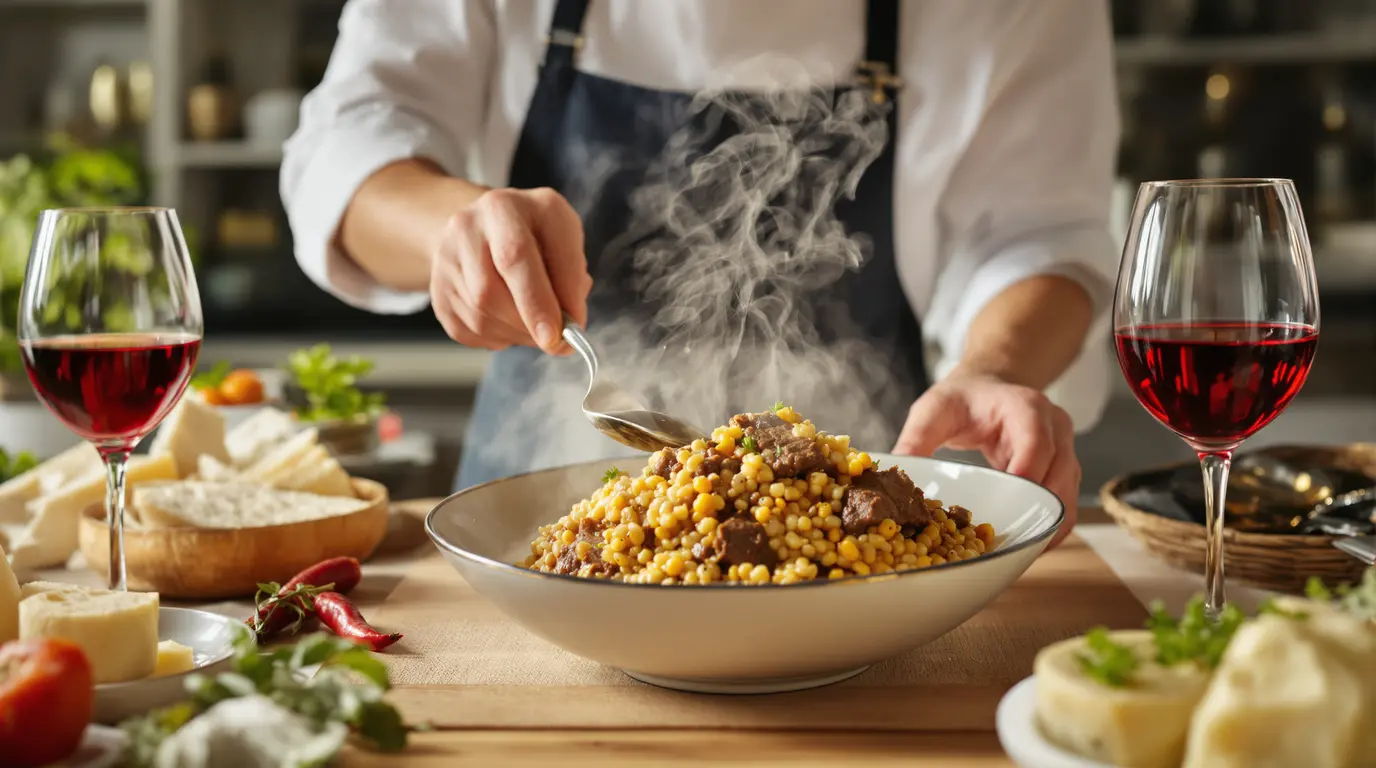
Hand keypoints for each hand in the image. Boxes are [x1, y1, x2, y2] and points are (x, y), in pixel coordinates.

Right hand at [430, 187, 592, 353]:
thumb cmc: (535, 234)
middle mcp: (466, 227)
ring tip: (538, 325)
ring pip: (480, 316)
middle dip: (528, 323)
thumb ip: (571, 277)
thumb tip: (571, 323)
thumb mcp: (563, 237)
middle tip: (556, 342)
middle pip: (489, 291)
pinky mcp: (438, 291)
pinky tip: (513, 321)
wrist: (487, 228)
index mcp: (503, 207)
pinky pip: (468, 330)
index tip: (562, 335)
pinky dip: (499, 337)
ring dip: (517, 333)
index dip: (539, 301)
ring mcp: (446, 259)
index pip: (516, 256)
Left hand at [893, 371, 1080, 548]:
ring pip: (1066, 497)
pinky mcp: (1062, 470)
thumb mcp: (935, 410)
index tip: (1004, 504)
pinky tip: (1025, 545)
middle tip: (1002, 541)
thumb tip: (896, 475)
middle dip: (1033, 511)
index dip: (1025, 476)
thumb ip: (916, 438)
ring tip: (1014, 551)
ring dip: (1045, 526)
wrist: (989, 387)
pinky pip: (1064, 505)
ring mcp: (1064, 450)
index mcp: (1026, 408)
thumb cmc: (964, 398)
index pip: (1036, 445)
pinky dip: (1049, 527)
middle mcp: (1054, 428)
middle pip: (1058, 476)